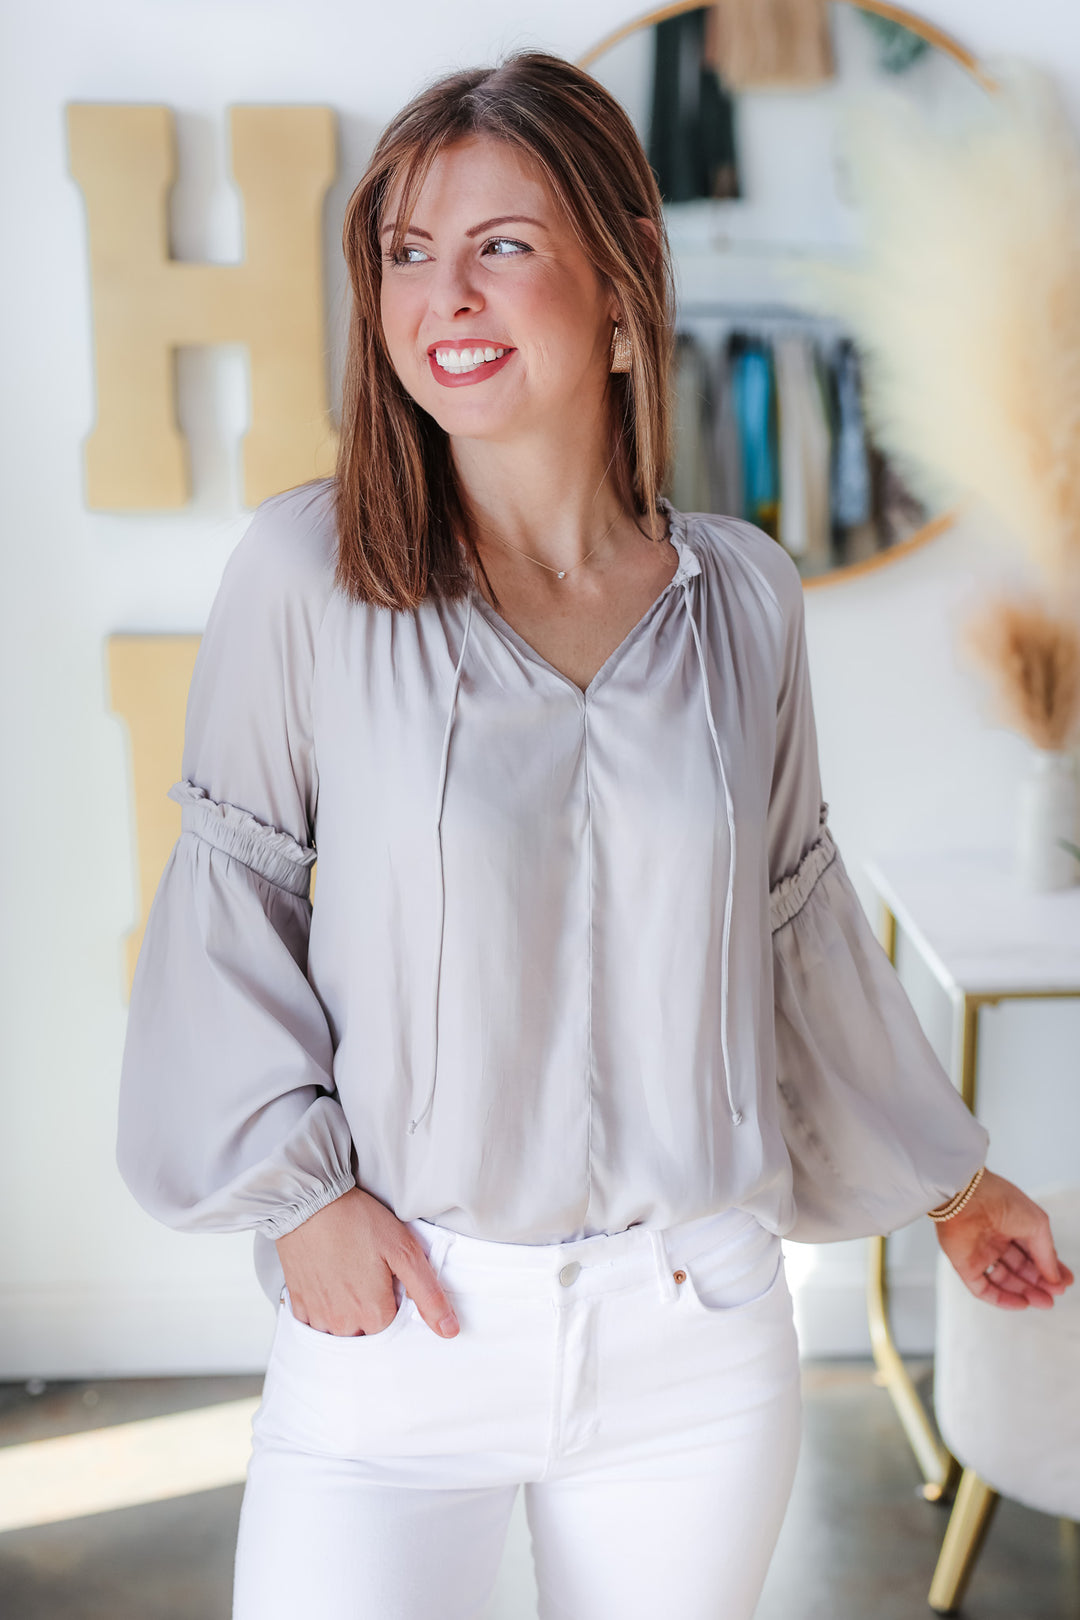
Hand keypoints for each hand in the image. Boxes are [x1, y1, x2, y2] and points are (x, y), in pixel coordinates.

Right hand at [274, 1187, 459, 1338]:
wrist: (308, 1203)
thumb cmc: (357, 1222)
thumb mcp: (404, 1251)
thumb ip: (428, 1295)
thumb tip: (449, 1330)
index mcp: (372, 1315)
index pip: (395, 1331)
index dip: (397, 1304)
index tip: (391, 1282)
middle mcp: (342, 1324)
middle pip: (367, 1334)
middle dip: (373, 1312)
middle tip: (371, 1276)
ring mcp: (317, 1317)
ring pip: (341, 1331)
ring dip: (349, 1314)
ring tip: (351, 1277)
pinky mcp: (298, 1305)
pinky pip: (316, 1323)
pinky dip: (326, 1309)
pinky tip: (331, 1282)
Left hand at [935, 1169, 1074, 1309]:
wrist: (964, 1196)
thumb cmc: (998, 1200)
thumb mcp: (1037, 1224)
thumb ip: (1047, 1253)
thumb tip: (1055, 1276)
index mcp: (1011, 1223)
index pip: (1032, 1251)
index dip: (1049, 1267)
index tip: (1064, 1281)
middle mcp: (995, 1238)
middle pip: (1020, 1268)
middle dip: (1039, 1283)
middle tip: (1055, 1294)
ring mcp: (979, 1252)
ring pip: (1004, 1279)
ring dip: (1024, 1292)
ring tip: (1044, 1302)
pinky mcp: (964, 1265)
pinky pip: (983, 1288)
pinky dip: (1002, 1299)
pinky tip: (1021, 1304)